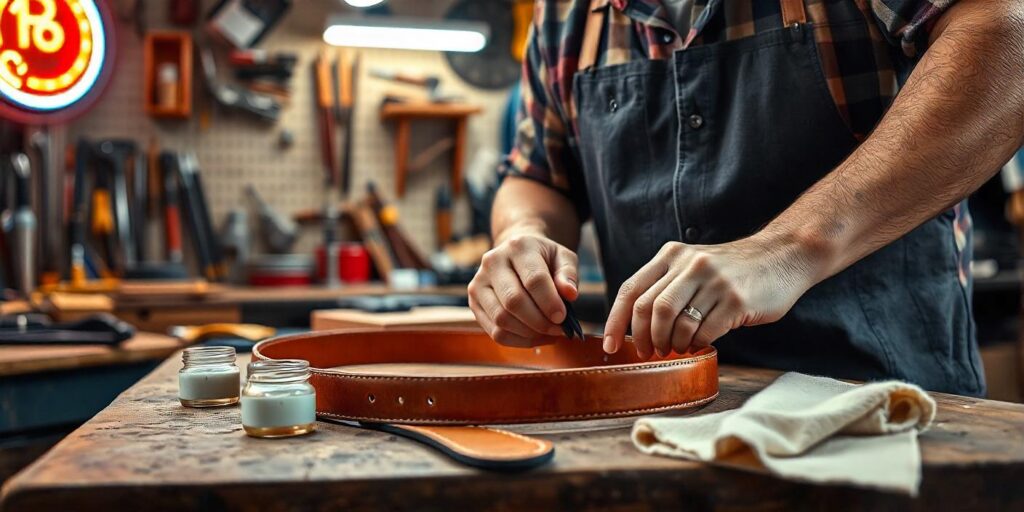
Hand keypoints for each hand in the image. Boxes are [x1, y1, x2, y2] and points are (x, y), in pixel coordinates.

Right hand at [469, 233, 578, 346]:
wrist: (516, 256)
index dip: (550, 303)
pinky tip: (534, 336)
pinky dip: (518, 340)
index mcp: (518, 247)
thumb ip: (568, 274)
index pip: (534, 279)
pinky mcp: (474, 302)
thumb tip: (570, 294)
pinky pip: (495, 332)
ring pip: (502, 319)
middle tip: (557, 329)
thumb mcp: (562, 257)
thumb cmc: (543, 259)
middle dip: (540, 321)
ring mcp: (479, 283)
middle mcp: (492, 262)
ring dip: (529, 333)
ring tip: (548, 333)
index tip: (563, 317)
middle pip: (514, 301)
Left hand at [602, 235, 821, 357]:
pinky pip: (703, 332)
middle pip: (648, 309)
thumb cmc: (732, 270)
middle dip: (643, 339)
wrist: (783, 256)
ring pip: (674, 322)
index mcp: (671, 255)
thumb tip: (634, 326)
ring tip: (676, 349)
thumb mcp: (693, 265)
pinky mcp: (735, 300)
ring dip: (670, 344)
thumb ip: (666, 286)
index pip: (630, 290)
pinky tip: (699, 345)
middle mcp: (689, 264)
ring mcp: (713, 281)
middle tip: (649, 353)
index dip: (616, 322)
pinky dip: (695, 344)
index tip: (610, 346)